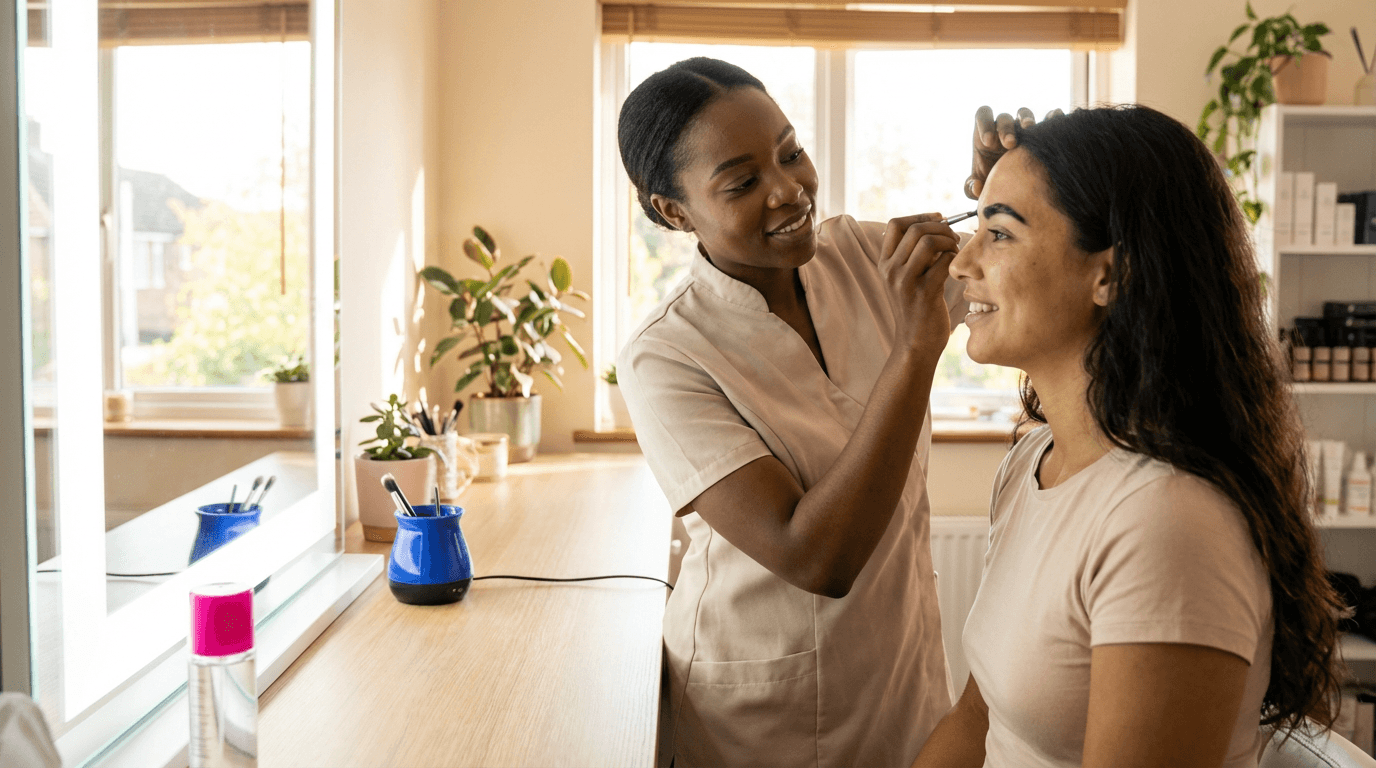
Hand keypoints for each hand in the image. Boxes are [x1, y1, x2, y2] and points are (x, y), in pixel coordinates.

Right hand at [880, 214, 960, 358]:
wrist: (916, 343)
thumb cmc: (917, 308)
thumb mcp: (905, 279)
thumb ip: (912, 255)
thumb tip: (934, 226)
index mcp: (884, 264)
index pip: (895, 224)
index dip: (920, 216)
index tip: (938, 220)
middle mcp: (891, 271)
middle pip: (915, 230)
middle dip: (940, 227)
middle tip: (953, 236)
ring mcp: (906, 282)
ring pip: (928, 242)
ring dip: (948, 240)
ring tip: (955, 249)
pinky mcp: (924, 293)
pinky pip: (943, 262)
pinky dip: (954, 258)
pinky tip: (956, 266)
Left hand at [966, 106, 1064, 199]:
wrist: (1012, 188)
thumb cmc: (990, 182)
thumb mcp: (977, 188)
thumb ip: (972, 187)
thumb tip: (978, 187)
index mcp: (986, 135)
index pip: (983, 116)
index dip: (984, 125)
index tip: (988, 142)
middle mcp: (1004, 129)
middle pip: (1004, 118)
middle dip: (1006, 129)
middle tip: (1010, 144)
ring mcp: (1022, 130)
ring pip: (1023, 114)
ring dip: (1026, 119)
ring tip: (1030, 129)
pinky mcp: (1039, 135)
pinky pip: (1047, 119)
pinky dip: (1051, 116)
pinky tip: (1056, 117)